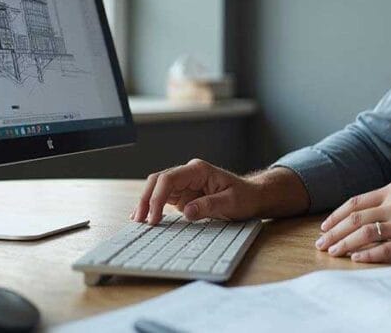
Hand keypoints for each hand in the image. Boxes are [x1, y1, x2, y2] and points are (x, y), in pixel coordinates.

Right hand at [133, 159, 260, 223]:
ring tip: (138, 221)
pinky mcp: (183, 195)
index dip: (157, 197)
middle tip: (140, 220)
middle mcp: (188, 173)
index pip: (169, 178)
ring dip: (146, 203)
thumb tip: (187, 211)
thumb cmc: (244, 197)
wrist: (252, 196)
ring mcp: (184, 183)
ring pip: (157, 188)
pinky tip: (145, 217)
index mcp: (198, 170)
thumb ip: (209, 205)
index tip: (154, 217)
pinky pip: (163, 198)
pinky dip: (153, 207)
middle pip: (158, 181)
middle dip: (146, 199)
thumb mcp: (231, 202)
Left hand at [314, 180, 390, 262]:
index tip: (325, 227)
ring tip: (333, 253)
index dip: (337, 215)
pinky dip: (366, 256)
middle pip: (355, 217)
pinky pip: (384, 250)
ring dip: (344, 244)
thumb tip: (361, 215)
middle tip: (321, 243)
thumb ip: (390, 202)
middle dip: (334, 232)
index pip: (356, 201)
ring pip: (364, 233)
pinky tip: (355, 260)